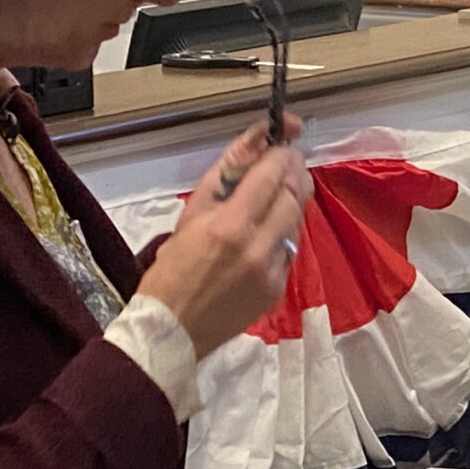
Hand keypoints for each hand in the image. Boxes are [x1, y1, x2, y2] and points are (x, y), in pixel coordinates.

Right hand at [141, 139, 312, 355]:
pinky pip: (291, 249)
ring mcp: (273, 271)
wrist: (173, 328)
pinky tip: (269, 229)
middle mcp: (258, 247)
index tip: (283, 144)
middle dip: (295, 172)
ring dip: (292, 200)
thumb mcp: (191, 214)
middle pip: (295, 196)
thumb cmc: (172, 268)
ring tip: (277, 192)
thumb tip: (256, 139)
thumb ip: (226, 174)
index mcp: (230, 225)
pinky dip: (285, 232)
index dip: (283, 154)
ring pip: (297, 221)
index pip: (272, 176)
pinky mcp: (279, 288)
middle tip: (288, 161)